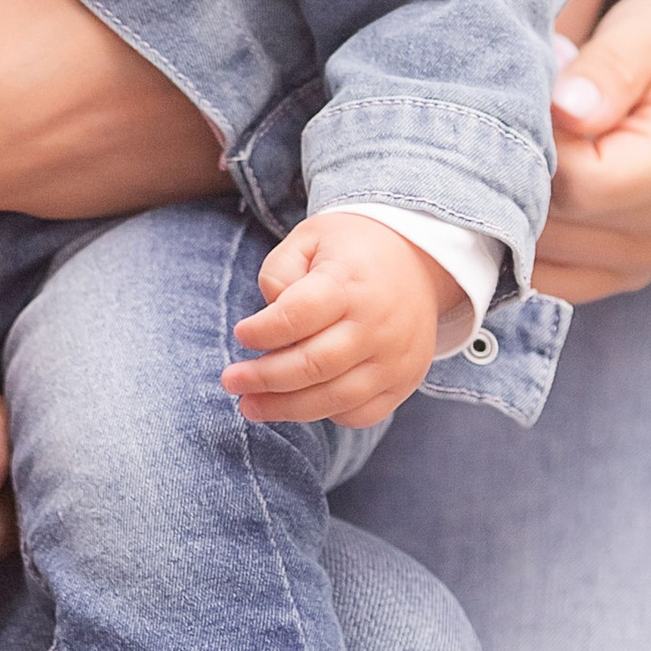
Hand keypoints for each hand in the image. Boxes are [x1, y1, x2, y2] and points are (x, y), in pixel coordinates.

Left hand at [226, 211, 444, 427]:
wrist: (419, 259)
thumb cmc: (352, 249)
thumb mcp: (310, 237)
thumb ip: (280, 271)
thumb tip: (269, 317)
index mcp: (350, 282)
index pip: (298, 316)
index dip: (263, 331)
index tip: (240, 334)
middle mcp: (377, 325)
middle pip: (313, 365)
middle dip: (264, 378)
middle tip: (231, 381)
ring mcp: (395, 358)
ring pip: (335, 398)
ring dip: (287, 408)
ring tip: (251, 406)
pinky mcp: (405, 381)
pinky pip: (362, 413)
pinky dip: (328, 414)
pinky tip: (301, 403)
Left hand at [535, 0, 650, 301]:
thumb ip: (609, 68)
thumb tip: (565, 109)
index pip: (581, 181)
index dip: (534, 142)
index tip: (532, 93)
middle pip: (558, 223)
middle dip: (519, 169)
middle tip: (527, 111)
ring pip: (547, 253)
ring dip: (519, 200)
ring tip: (543, 139)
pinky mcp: (635, 269)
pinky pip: (556, 276)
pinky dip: (530, 236)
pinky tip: (538, 181)